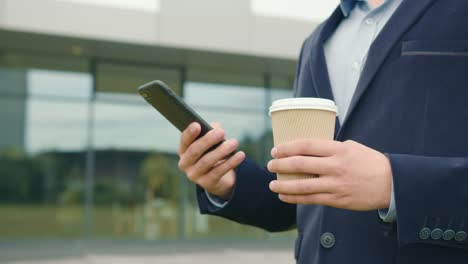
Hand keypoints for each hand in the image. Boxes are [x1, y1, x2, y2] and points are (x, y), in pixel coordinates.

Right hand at [178, 122, 245, 199]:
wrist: (218, 178)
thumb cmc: (212, 153)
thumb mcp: (211, 142)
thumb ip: (211, 131)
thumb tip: (216, 127)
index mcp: (184, 151)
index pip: (184, 141)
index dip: (189, 133)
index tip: (198, 124)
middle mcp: (186, 164)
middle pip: (194, 151)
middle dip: (208, 140)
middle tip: (221, 132)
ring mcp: (195, 175)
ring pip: (207, 161)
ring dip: (222, 150)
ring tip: (234, 143)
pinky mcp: (207, 183)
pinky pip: (219, 172)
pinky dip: (230, 162)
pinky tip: (240, 155)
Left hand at [267, 139, 391, 210]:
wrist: (392, 184)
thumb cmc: (370, 162)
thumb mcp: (352, 147)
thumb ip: (331, 148)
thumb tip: (309, 149)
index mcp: (339, 150)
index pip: (307, 146)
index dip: (288, 148)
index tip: (276, 150)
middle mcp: (335, 167)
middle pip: (301, 165)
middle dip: (281, 165)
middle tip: (270, 165)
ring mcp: (336, 185)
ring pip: (303, 186)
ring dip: (284, 185)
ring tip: (272, 185)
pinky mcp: (337, 200)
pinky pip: (311, 200)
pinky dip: (295, 198)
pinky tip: (284, 196)